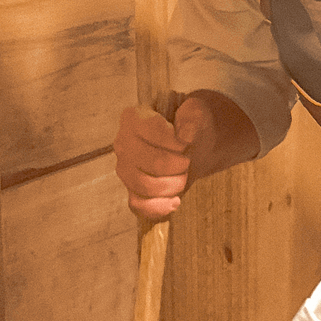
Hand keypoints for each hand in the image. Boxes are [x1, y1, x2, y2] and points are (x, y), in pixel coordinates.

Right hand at [113, 102, 208, 218]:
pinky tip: (175, 201)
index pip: (152, 131)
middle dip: (179, 165)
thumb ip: (192, 118)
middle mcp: (123, 143)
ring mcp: (125, 169)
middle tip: (187, 161)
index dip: (176, 142)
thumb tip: (185, 135)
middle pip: (151, 162)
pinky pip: (140, 206)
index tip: (186, 143)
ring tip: (183, 176)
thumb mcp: (197, 114)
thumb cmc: (190, 127)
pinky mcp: (132, 191)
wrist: (193, 148)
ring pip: (146, 186)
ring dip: (173, 185)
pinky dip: (160, 207)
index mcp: (133, 118)